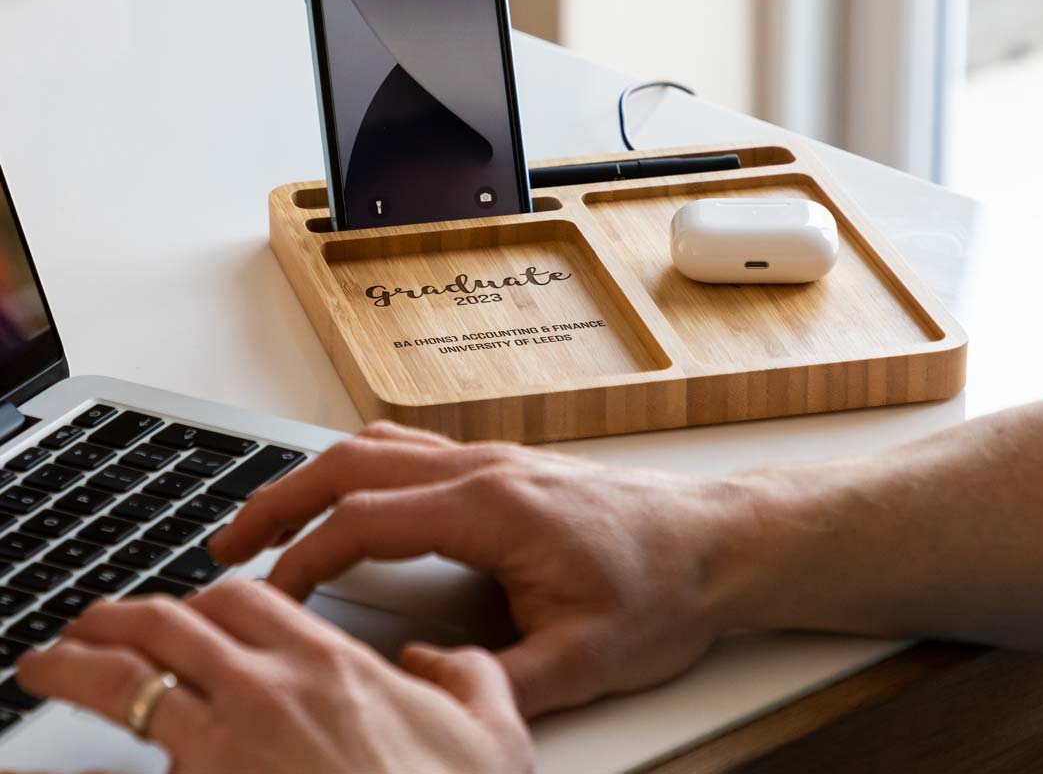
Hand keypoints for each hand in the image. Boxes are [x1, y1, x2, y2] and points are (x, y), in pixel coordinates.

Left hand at [17, 579, 530, 773]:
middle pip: (173, 626)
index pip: (248, 600)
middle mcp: (271, 694)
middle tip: (88, 623)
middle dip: (119, 618)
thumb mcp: (493, 733)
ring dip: (81, 665)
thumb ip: (468, 677)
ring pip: (132, 682)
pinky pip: (129, 768)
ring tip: (48, 662)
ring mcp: (226, 750)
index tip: (187, 605)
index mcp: (335, 666)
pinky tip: (66, 762)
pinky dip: (87, 760)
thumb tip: (444, 662)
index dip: (205, 597)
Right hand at [212, 422, 759, 715]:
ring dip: (315, 475)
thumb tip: (424, 695)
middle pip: (353, 463)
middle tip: (227, 542)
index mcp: (492, 507)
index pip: (365, 522)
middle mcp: (484, 468)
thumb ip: (498, 684)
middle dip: (280, 499)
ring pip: (378, 447)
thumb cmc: (661, 586)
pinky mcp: (504, 466)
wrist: (714, 540)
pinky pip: (412, 449)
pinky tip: (352, 495)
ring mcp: (493, 459)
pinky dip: (360, 467)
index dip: (301, 560)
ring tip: (269, 517)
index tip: (266, 598)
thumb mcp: (583, 658)